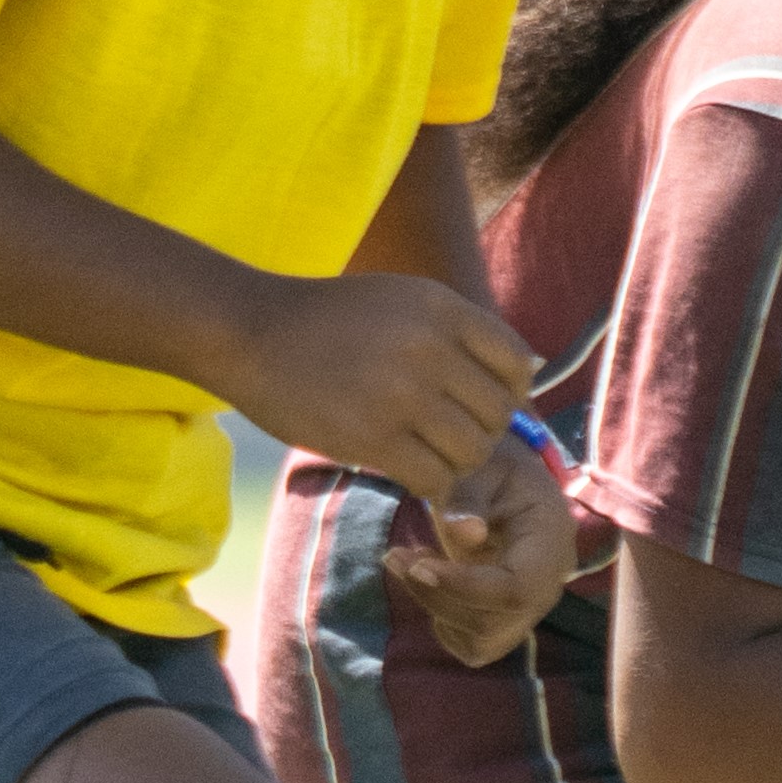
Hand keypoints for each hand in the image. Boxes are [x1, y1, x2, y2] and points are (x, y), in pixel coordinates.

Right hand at [214, 273, 536, 501]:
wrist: (252, 332)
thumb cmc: (328, 320)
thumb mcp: (401, 299)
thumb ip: (460, 330)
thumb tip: (529, 372)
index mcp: (441, 308)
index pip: (515, 361)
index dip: (510, 391)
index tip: (483, 404)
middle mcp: (429, 348)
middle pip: (498, 412)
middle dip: (483, 432)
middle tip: (451, 437)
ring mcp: (402, 394)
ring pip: (472, 450)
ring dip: (457, 462)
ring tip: (429, 454)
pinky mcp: (373, 438)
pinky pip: (435, 477)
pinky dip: (431, 483)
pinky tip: (409, 472)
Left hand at [386, 428, 575, 668]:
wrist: (508, 481)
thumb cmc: (496, 468)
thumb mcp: (482, 467)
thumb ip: (470, 498)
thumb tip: (466, 535)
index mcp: (551, 545)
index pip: (514, 590)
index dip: (464, 586)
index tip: (417, 563)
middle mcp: (547, 587)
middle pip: (492, 623)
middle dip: (437, 596)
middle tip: (396, 555)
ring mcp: (528, 611)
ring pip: (480, 641)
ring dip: (433, 606)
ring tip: (405, 560)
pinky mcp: (506, 623)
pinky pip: (472, 646)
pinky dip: (441, 619)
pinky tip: (429, 579)